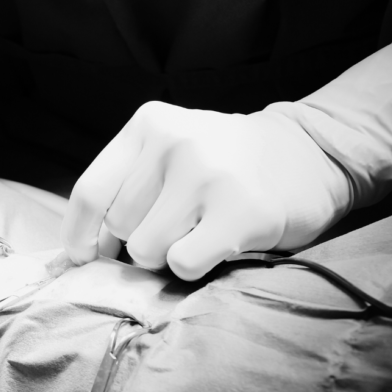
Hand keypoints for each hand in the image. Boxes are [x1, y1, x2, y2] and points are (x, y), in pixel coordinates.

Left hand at [61, 102, 350, 279]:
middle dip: (140, 238)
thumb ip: (127, 186)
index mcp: (148, 125)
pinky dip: (193, 266)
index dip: (79, 235)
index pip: (90, 192)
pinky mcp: (237, 213)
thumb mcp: (170, 151)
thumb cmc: (227, 163)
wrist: (312, 154)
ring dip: (168, 254)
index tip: (84, 257)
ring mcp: (206, 176)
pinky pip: (181, 264)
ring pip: (146, 250)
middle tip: (179, 223)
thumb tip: (85, 251)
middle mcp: (173, 143)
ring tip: (201, 229)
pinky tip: (218, 243)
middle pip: (119, 227)